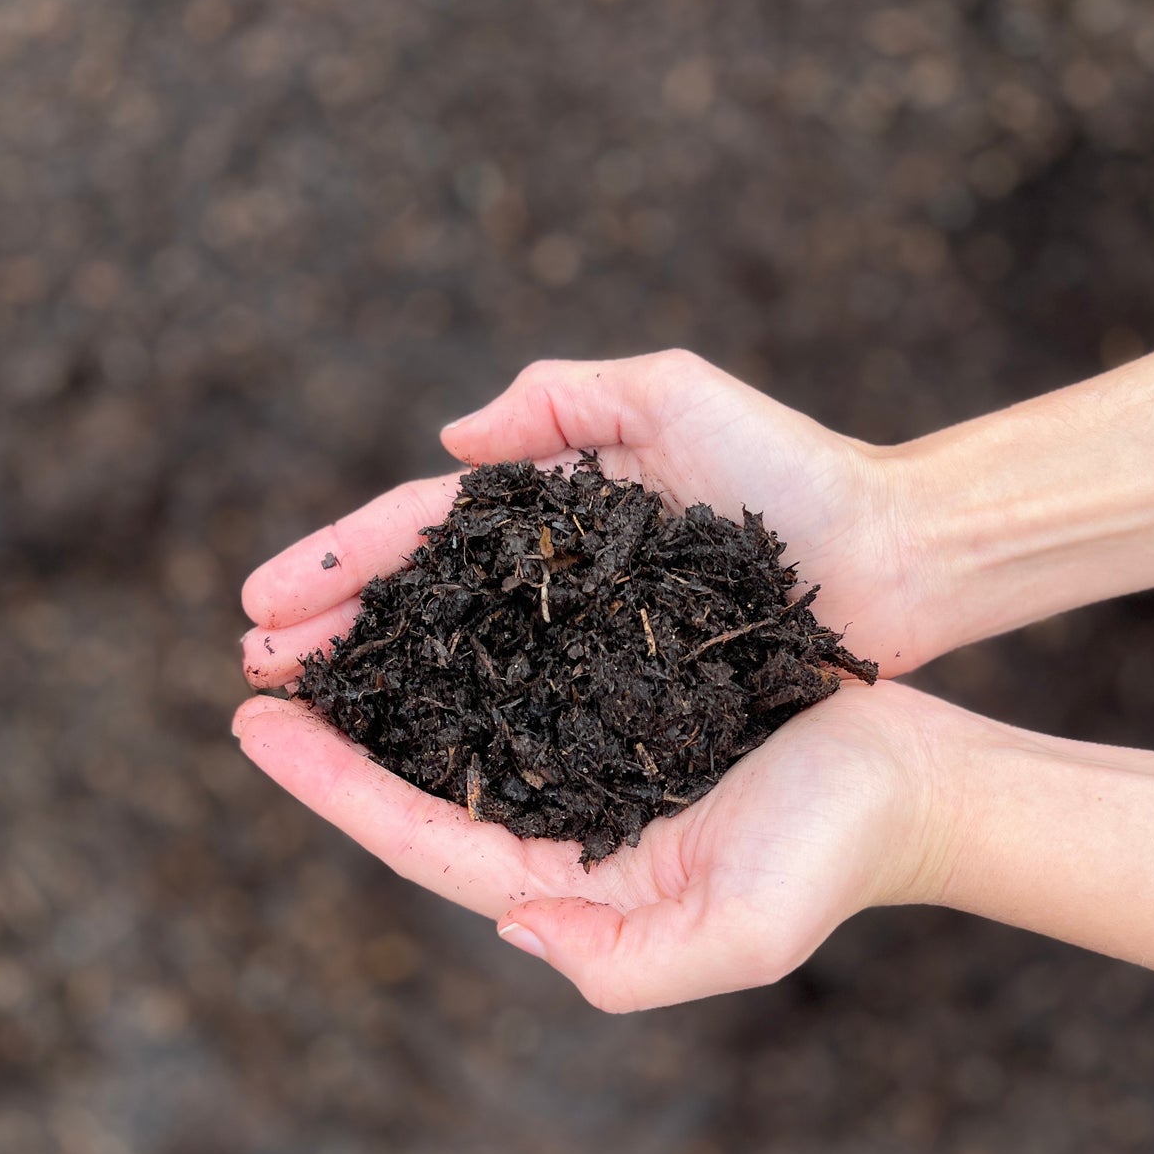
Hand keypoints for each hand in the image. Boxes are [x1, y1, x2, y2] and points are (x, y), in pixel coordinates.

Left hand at [230, 680, 950, 1011]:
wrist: (914, 782)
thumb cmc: (835, 857)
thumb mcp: (740, 937)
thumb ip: (623, 964)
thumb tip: (508, 923)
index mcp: (572, 885)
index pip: (424, 838)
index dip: (333, 787)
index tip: (252, 726)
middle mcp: (565, 827)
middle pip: (422, 778)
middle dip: (336, 729)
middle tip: (254, 666)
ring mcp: (592, 764)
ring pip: (462, 718)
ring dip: (385, 678)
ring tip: (312, 625)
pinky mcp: (626, 704)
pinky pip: (524, 668)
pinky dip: (462, 640)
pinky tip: (421, 598)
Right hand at [239, 350, 922, 692]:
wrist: (897, 557)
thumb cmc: (791, 470)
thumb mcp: (673, 393)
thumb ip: (563, 401)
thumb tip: (451, 441)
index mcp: (555, 503)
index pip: (422, 530)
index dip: (343, 561)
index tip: (263, 601)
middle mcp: (559, 578)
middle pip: (424, 604)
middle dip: (338, 630)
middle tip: (255, 669)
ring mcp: (593, 639)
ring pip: (465, 664)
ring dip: (383, 688)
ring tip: (308, 717)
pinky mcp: (635, 695)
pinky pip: (535, 715)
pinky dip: (469, 731)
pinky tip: (415, 759)